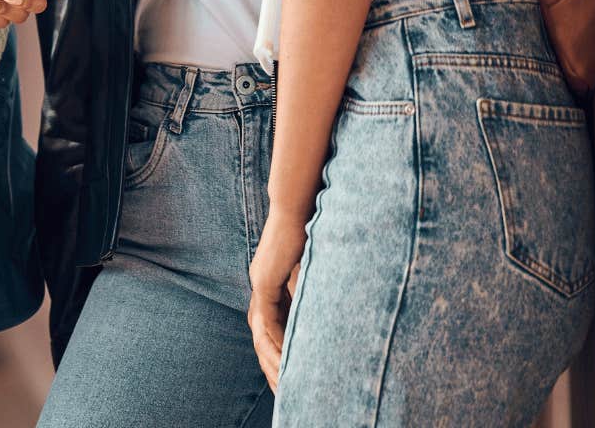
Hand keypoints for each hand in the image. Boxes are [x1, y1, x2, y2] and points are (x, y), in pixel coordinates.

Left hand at [248, 211, 308, 389]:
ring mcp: (259, 283)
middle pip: (261, 334)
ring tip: (284, 382)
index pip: (272, 325)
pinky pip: (266, 318)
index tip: (292, 373)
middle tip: (283, 389)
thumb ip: (316, 288)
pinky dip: (274, 339)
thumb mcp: (316, 269)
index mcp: (271, 284)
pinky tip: (283, 357)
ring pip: (260, 331)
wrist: (298, 205)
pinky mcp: (264, 280)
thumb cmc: (311, 230)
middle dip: (271, 363)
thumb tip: (334, 308)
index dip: (280, 349)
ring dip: (271, 357)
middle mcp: (261, 286)